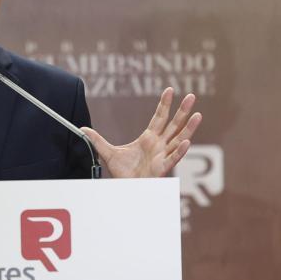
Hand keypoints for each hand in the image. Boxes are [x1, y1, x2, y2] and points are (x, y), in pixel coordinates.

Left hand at [81, 87, 201, 177]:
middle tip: (191, 96)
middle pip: (173, 124)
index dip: (164, 104)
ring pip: (179, 139)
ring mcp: (162, 155)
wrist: (126, 189)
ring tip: (197, 115)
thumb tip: (83, 129)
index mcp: (149, 138)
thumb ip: (97, 140)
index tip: (169, 90)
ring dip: (189, 128)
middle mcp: (159, 145)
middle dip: (182, 110)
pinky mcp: (162, 168)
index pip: (159, 117)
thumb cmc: (122, 173)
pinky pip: (173, 158)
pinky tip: (187, 142)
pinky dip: (180, 151)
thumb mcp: (108, 153)